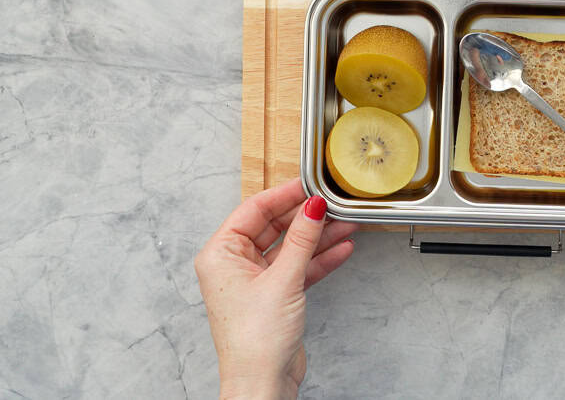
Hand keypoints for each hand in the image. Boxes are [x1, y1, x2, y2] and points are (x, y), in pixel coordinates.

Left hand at [194, 179, 358, 399]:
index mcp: (220, 255)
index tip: (308, 184)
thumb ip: (301, 240)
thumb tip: (313, 207)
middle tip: (331, 203)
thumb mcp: (283, 280)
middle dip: (305, 217)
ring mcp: (255, 280)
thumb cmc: (255, 341)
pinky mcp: (274, 295)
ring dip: (317, 237)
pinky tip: (341, 249)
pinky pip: (297, 267)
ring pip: (289, 247)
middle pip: (273, 227)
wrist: (263, 383)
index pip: (253, 210)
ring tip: (344, 224)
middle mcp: (234, 265)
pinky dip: (318, 259)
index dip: (284, 195)